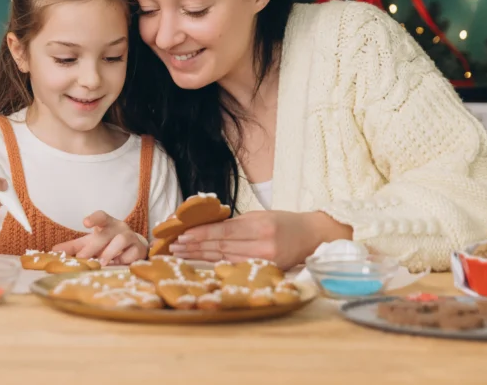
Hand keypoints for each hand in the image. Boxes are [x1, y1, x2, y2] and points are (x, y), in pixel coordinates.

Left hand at [51, 211, 148, 265]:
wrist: (133, 248)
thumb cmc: (108, 243)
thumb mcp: (90, 243)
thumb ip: (73, 247)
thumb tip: (53, 251)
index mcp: (106, 224)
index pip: (101, 216)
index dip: (94, 218)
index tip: (85, 223)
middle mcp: (119, 227)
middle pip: (106, 233)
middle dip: (94, 246)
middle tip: (84, 257)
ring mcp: (131, 237)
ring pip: (121, 240)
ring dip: (110, 251)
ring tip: (102, 262)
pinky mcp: (139, 249)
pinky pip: (132, 254)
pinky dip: (124, 259)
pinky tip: (119, 264)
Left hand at [168, 211, 352, 269]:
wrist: (312, 237)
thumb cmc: (284, 222)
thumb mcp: (260, 216)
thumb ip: (236, 223)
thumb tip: (206, 227)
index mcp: (260, 226)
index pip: (223, 232)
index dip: (201, 234)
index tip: (181, 234)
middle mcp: (263, 245)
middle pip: (222, 246)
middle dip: (195, 246)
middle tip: (174, 245)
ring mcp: (265, 260)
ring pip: (226, 258)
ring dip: (200, 256)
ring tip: (181, 253)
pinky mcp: (266, 270)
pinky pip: (236, 266)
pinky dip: (216, 263)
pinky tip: (200, 261)